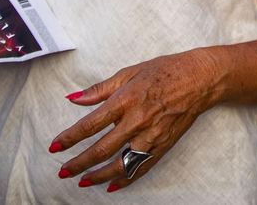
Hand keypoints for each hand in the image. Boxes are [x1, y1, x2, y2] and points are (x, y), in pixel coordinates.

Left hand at [52, 50, 221, 190]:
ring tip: (83, 181)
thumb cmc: (167, 70)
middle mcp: (137, 120)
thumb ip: (101, 89)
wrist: (201, 78)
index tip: (55, 146)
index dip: (70, 138)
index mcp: (127, 100)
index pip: (90, 124)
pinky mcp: (164, 145)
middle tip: (63, 171)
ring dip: (98, 176)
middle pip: (101, 149)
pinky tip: (113, 185)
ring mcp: (152, 135)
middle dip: (78, 163)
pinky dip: (126, 179)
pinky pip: (142, 167)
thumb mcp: (131, 72)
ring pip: (120, 164)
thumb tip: (74, 98)